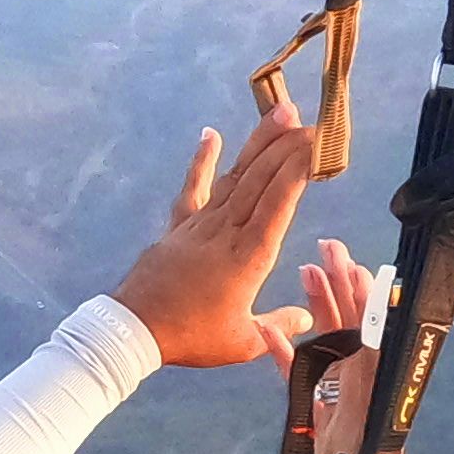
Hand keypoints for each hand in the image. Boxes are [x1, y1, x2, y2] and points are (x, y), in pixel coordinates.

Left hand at [107, 78, 327, 369]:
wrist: (135, 330)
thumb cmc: (192, 338)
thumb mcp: (243, 341)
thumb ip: (279, 325)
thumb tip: (307, 317)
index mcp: (250, 256)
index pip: (280, 201)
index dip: (300, 168)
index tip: (318, 143)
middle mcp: (227, 231)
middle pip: (262, 179)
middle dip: (288, 146)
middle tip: (312, 120)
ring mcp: (201, 224)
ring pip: (235, 176)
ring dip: (258, 143)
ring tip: (281, 111)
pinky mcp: (178, 227)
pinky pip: (192, 188)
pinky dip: (202, 161)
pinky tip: (211, 134)